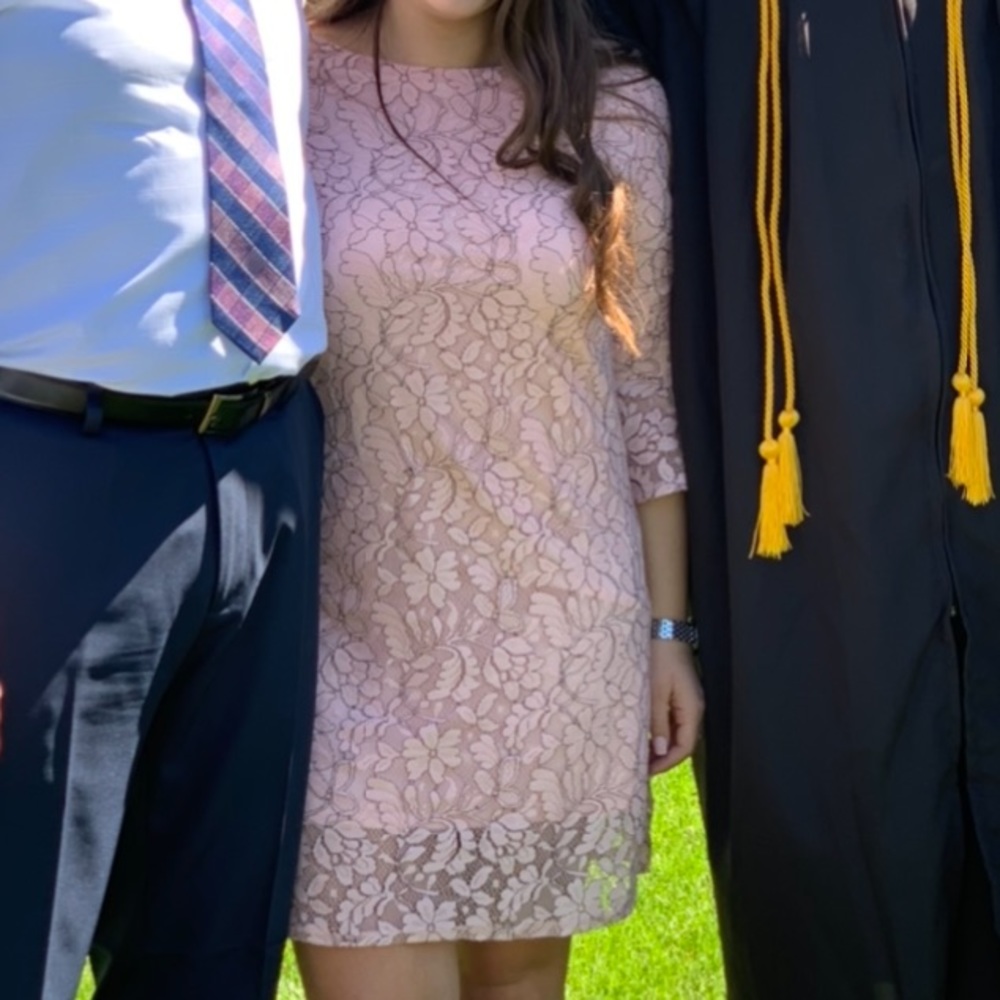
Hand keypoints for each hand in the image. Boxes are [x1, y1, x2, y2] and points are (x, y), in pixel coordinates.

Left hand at [648, 640, 703, 775]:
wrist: (664, 630)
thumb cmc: (660, 658)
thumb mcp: (655, 692)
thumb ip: (658, 722)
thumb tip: (661, 751)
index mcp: (692, 709)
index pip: (684, 747)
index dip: (667, 762)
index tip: (646, 771)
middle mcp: (694, 709)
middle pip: (683, 743)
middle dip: (664, 757)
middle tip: (641, 767)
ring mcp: (688, 702)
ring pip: (678, 733)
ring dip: (662, 746)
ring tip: (641, 754)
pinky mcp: (680, 695)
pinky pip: (674, 721)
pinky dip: (662, 732)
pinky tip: (647, 734)